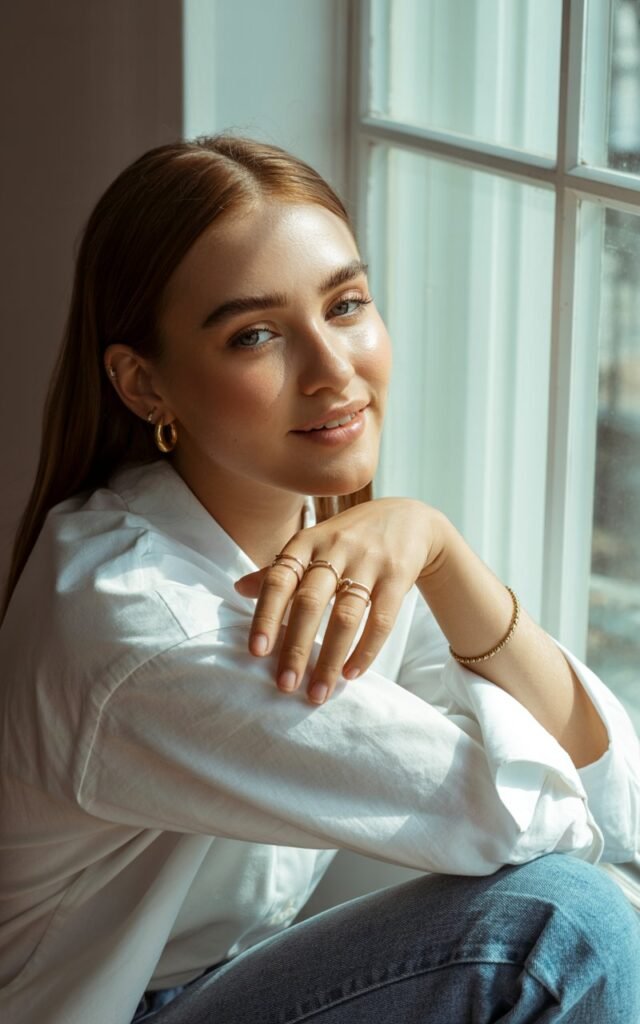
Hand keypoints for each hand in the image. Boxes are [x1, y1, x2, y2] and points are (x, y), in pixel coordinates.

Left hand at [234, 498, 444, 703]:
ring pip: (345, 616)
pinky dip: (365, 650)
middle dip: (295, 647)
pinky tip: (351, 674)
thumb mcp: (313, 544)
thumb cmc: (349, 538)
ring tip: (318, 692)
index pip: (279, 579)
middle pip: (309, 602)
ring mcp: (368, 561)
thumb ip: (280, 569)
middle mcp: (335, 548)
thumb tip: (238, 589)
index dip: (265, 615)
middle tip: (285, 685)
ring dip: (329, 659)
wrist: (409, 518)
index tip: (256, 652)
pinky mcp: (397, 575)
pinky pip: (381, 619)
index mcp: (306, 542)